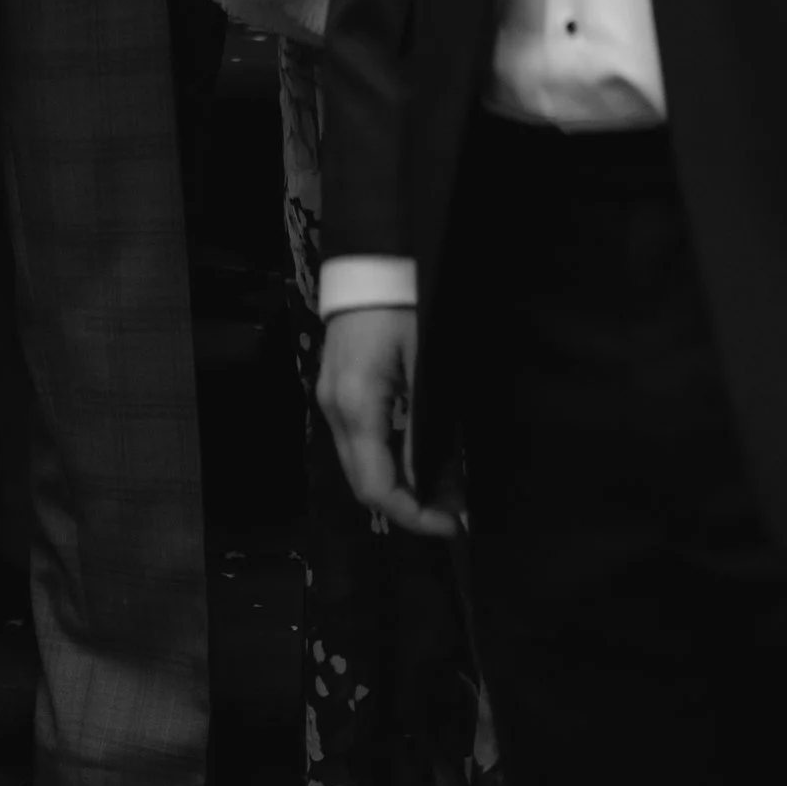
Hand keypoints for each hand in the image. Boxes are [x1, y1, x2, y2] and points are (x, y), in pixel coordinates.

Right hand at [318, 308, 458, 538]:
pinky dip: (388, 461)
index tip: (454, 525)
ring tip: (445, 486)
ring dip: (399, 485)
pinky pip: (359, 443)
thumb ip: (425, 429)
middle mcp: (334, 409)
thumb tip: (433, 485)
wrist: (372, 260)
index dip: (415, 516)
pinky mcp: (336, 389)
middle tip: (455, 510)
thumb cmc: (405, 306)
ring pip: (360, 466)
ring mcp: (331, 398)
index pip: (378, 488)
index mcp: (356, 406)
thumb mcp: (425, 368)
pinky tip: (420, 456)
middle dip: (409, 506)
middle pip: (364, 484)